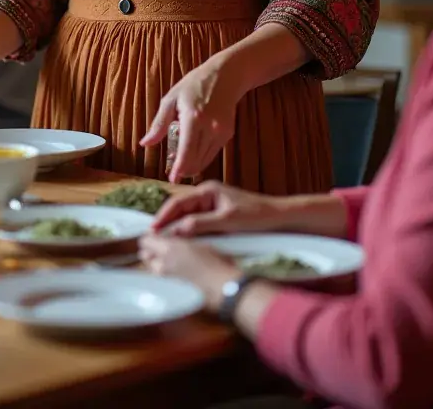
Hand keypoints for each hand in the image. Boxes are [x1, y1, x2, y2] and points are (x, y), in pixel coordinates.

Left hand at [139, 232, 238, 311]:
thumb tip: (177, 242)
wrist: (225, 290)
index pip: (146, 240)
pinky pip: (161, 283)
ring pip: (152, 270)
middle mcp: (162, 264)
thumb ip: (184, 243)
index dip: (150, 239)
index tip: (156, 239)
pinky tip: (176, 279)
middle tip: (161, 251)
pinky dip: (165, 279)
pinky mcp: (170, 295)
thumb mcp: (202, 245)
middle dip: (151, 253)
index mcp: (170, 248)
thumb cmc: (218, 265)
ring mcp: (166, 281)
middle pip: (145, 256)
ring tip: (170, 266)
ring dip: (157, 266)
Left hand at [141, 56, 240, 181]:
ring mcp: (220, 132)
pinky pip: (212, 153)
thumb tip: (144, 143)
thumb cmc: (193, 85)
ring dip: (192, 166)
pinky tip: (192, 154)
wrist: (225, 77)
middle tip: (172, 171)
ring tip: (180, 163)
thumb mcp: (171, 100)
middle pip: (196, 159)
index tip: (172, 179)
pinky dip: (201, 158)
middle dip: (183, 169)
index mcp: (193, 117)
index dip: (179, 167)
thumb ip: (158, 124)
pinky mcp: (227, 135)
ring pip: (205, 159)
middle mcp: (209, 127)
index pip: (186, 150)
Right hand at [151, 180, 284, 234]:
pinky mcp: (218, 216)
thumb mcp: (227, 221)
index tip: (152, 230)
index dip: (163, 216)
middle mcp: (207, 195)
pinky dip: (188, 231)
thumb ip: (202, 224)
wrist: (280, 218)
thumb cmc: (257, 216)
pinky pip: (197, 223)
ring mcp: (212, 205)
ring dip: (176, 228)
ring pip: (187, 217)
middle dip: (166, 222)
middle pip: (180, 208)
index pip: (178, 202)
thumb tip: (177, 231)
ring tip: (164, 242)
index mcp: (207, 190)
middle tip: (152, 238)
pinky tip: (183, 242)